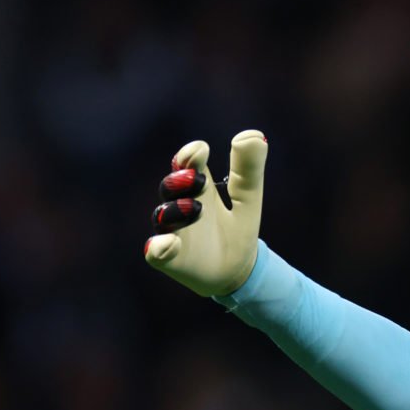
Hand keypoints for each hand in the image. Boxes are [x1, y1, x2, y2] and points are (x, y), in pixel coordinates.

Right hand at [144, 131, 267, 296]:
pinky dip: (160, 247)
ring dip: (176, 210)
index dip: (189, 155)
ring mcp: (173, 231)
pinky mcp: (169, 258)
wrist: (238, 274)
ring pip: (162, 216)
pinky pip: (156, 251)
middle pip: (169, 186)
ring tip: (196, 208)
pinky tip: (170, 243)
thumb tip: (253, 135)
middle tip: (197, 178)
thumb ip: (249, 170)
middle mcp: (181, 206)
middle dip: (180, 180)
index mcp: (199, 188)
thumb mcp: (249, 200)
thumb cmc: (239, 233)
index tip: (199, 151)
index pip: (187, 163)